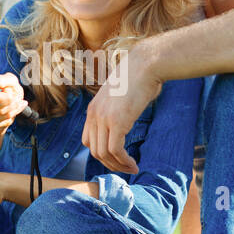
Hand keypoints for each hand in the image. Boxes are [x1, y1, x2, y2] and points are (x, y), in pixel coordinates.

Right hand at [0, 72, 27, 131]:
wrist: (6, 102)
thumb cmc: (6, 87)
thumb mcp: (9, 79)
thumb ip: (4, 79)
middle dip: (7, 100)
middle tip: (14, 95)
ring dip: (12, 107)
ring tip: (18, 101)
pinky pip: (3, 119)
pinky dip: (13, 113)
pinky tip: (16, 107)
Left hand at [82, 45, 161, 173]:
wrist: (145, 64)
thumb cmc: (138, 77)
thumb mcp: (120, 96)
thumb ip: (116, 110)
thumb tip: (125, 119)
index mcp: (92, 109)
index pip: (88, 140)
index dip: (101, 154)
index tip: (116, 158)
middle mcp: (94, 115)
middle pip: (94, 150)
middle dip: (110, 163)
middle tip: (125, 168)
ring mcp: (104, 118)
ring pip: (104, 154)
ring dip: (118, 166)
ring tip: (132, 169)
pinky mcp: (117, 122)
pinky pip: (116, 150)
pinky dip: (124, 161)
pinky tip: (134, 164)